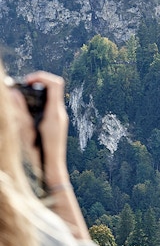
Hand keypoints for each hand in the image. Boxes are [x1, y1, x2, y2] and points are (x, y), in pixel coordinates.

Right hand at [23, 71, 69, 186]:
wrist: (51, 168)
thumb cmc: (38, 153)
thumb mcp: (25, 130)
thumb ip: (19, 111)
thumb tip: (13, 93)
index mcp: (55, 113)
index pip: (55, 84)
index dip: (41, 77)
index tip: (27, 81)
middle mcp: (60, 114)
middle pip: (54, 87)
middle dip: (38, 82)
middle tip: (22, 86)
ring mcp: (60, 118)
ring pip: (52, 96)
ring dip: (38, 92)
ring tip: (22, 96)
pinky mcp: (57, 123)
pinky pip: (50, 105)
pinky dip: (39, 102)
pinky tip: (28, 109)